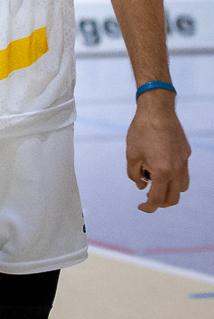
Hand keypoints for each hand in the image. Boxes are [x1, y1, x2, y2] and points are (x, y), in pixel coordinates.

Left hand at [126, 94, 190, 211]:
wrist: (157, 110)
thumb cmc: (142, 131)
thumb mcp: (131, 155)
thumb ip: (135, 174)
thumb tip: (142, 186)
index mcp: (163, 172)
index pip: (157, 198)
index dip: (148, 207)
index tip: (141, 207)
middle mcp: (177, 169)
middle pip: (174, 198)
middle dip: (160, 203)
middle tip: (148, 199)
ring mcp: (184, 161)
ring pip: (182, 187)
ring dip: (169, 190)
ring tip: (154, 181)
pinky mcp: (186, 153)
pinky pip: (183, 172)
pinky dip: (173, 177)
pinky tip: (160, 167)